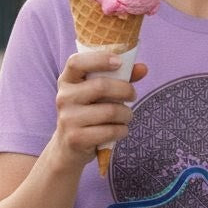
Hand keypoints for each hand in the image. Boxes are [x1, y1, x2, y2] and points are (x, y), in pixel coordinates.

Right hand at [52, 51, 147, 165]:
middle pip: (100, 86)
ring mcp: (67, 119)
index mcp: (67, 80)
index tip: (119, 62)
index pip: (76, 62)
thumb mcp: (98, 93)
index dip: (99, 59)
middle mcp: (63, 97)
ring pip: (110, 111)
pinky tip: (120, 130)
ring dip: (126, 114)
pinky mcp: (76, 139)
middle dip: (125, 90)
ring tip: (126, 116)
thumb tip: (143, 68)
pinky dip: (122, 130)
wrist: (68, 147)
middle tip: (133, 95)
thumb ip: (119, 78)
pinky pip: (110, 131)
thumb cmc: (89, 113)